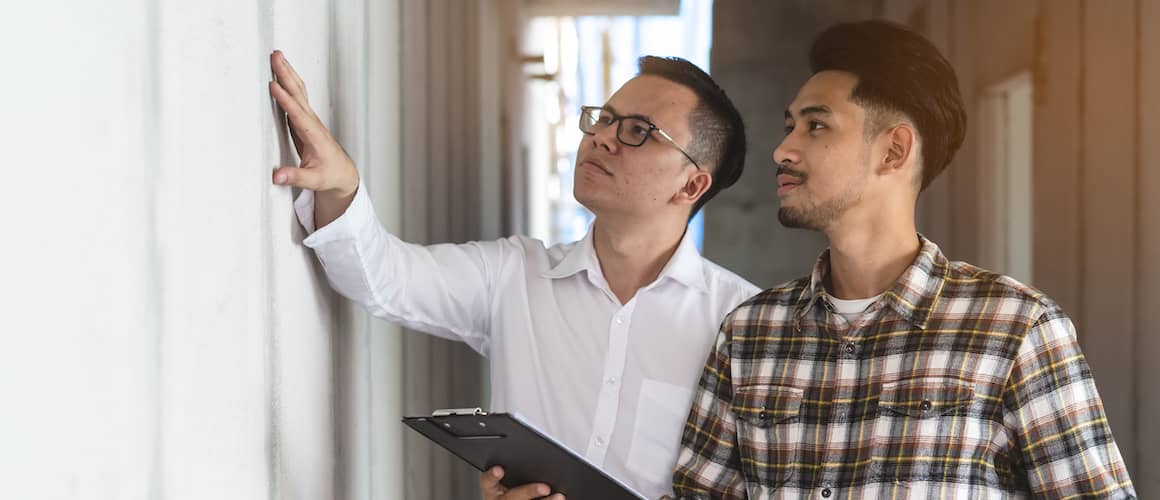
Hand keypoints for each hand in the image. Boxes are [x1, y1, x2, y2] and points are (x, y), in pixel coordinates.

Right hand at [268, 50, 359, 226]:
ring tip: (277, 56)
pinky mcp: (304, 120)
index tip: (273, 86)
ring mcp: (309, 120)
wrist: (342, 173)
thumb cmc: (330, 175)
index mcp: (314, 135)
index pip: (298, 114)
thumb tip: (277, 176)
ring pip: (298, 91)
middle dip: (287, 74)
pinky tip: (280, 73)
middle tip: (275, 57)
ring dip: (288, 73)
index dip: (285, 100)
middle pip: (298, 94)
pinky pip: (296, 97)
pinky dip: (288, 83)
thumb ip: (295, 177)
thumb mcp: (313, 180)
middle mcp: (313, 123)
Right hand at [480, 466, 564, 499]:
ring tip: (559, 496)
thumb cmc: (510, 486)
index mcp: (491, 489)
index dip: (492, 475)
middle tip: (545, 488)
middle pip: (512, 497)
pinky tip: (560, 498)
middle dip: (529, 491)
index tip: (499, 469)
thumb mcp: (505, 478)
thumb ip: (514, 467)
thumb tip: (534, 453)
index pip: (487, 481)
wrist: (507, 498)